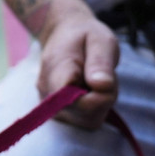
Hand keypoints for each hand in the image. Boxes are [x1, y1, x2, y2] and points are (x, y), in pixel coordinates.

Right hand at [36, 9, 119, 129]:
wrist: (63, 35)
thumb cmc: (84, 36)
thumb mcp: (100, 39)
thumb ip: (101, 61)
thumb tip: (101, 86)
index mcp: (56, 72)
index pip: (75, 100)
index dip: (98, 95)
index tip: (104, 77)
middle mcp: (49, 96)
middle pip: (87, 113)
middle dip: (105, 96)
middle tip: (103, 73)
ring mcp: (52, 109)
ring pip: (89, 119)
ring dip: (102, 102)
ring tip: (96, 79)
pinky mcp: (60, 115)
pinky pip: (87, 120)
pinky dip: (97, 107)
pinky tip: (92, 89)